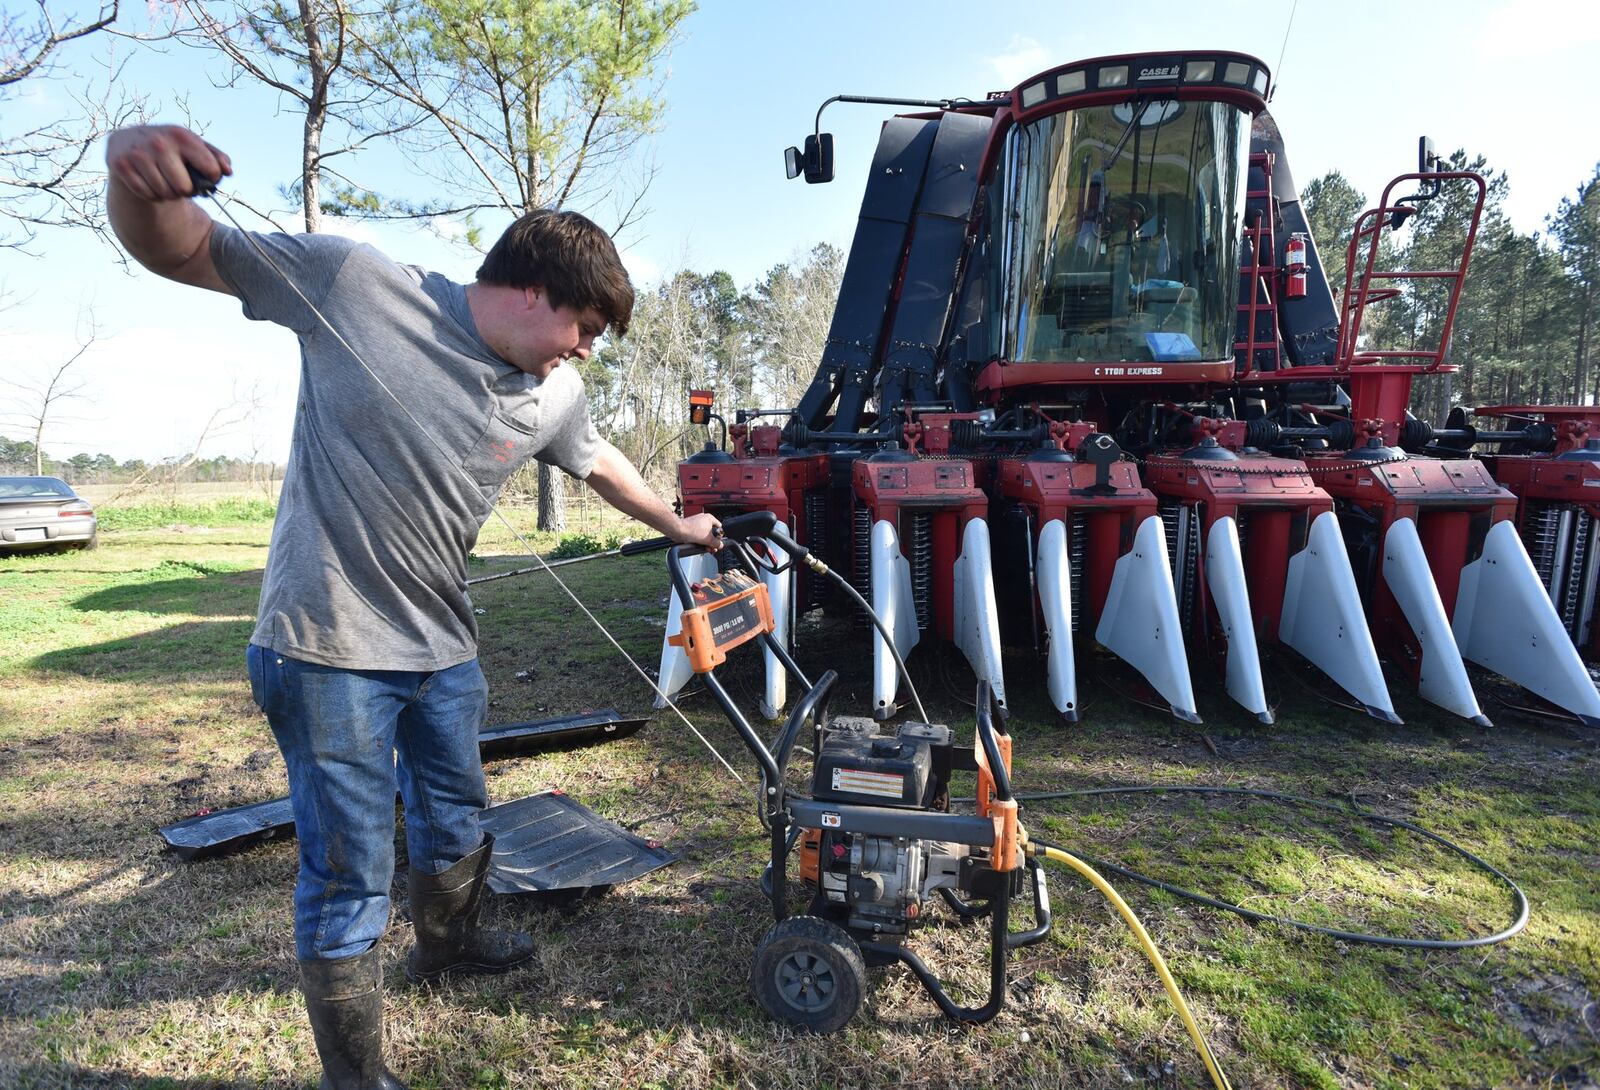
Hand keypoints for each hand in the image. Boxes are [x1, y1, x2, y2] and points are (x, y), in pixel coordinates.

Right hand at [107, 125, 231, 201]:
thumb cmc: (171, 148)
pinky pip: (147, 194)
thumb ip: (216, 157)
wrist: (129, 142)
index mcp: (181, 135)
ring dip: (167, 192)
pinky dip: (151, 194)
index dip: (212, 178)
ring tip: (164, 179)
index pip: (211, 169)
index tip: (205, 175)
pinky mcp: (121, 165)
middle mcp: (159, 142)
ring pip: (165, 193)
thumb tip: (227, 171)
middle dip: (186, 189)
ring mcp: (138, 153)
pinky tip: (149, 182)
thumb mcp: (193, 146)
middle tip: (179, 179)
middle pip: (185, 188)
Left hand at [676, 512, 722, 547]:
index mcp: (710, 518)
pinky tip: (699, 546)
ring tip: (705, 548)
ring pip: (705, 535)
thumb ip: (717, 543)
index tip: (717, 543)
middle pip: (712, 533)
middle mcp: (703, 519)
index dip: (719, 537)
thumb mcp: (708, 539)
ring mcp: (697, 523)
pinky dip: (699, 541)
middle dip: (712, 542)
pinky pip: (698, 535)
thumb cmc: (692, 530)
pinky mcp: (691, 528)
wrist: (678, 531)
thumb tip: (720, 545)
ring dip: (706, 543)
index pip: (720, 528)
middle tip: (711, 548)